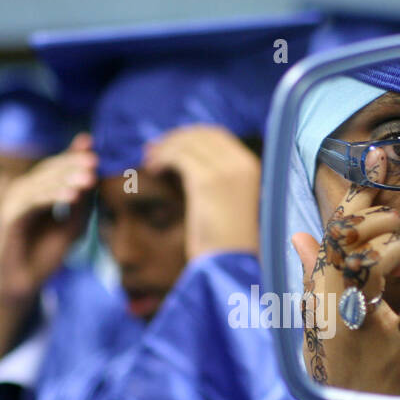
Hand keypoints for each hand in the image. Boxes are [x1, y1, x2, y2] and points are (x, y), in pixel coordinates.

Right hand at [0, 132, 96, 306]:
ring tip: (89, 177)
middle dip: (73, 164)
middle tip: (95, 160)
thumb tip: (96, 179)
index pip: (56, 167)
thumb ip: (82, 204)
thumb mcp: (72, 226)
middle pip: (50, 170)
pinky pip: (34, 202)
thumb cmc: (46, 255)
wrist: (23, 283)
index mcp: (38, 190)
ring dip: (66, 179)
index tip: (92, 142)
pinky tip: (72, 196)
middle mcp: (24, 191)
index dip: (72, 153)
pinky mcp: (11, 217)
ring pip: (42, 183)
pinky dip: (53, 197)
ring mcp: (15, 202)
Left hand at [143, 125, 259, 259]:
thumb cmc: (227, 244)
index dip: (189, 135)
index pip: (217, 135)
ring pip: (188, 143)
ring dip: (165, 147)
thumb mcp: (227, 204)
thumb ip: (215, 181)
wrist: (231, 265)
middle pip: (201, 134)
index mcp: (250, 167)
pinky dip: (163, 158)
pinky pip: (179, 157)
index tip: (169, 143)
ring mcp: (225, 171)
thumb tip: (187, 164)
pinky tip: (153, 169)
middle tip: (151, 149)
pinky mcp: (206, 182)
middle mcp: (241, 164)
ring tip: (149, 161)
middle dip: (174, 138)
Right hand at [291, 151, 399, 395]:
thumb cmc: (345, 368)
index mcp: (317, 292)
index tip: (381, 158)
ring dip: (398, 255)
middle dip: (384, 226)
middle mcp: (333, 305)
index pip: (334, 227)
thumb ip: (314, 277)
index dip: (359, 190)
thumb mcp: (320, 322)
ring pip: (377, 259)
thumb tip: (300, 237)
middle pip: (353, 234)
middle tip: (396, 250)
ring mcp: (365, 329)